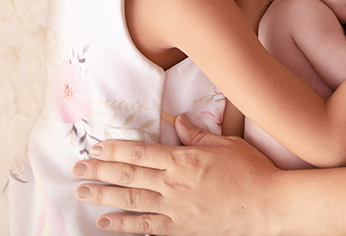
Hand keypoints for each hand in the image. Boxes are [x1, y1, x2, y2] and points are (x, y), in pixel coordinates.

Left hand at [74, 115, 280, 234]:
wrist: (268, 206)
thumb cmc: (252, 171)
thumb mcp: (227, 144)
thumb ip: (198, 135)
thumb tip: (178, 120)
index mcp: (184, 159)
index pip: (141, 151)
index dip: (115, 148)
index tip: (96, 145)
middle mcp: (174, 184)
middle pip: (129, 174)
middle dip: (100, 170)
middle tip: (77, 167)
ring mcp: (175, 209)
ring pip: (130, 200)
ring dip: (103, 195)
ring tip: (82, 192)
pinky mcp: (180, 229)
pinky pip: (145, 226)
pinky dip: (123, 225)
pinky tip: (105, 223)